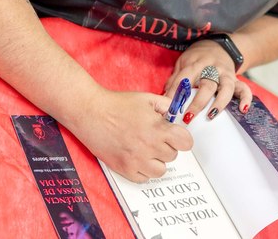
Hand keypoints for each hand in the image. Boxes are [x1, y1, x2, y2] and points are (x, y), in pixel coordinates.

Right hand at [67, 88, 192, 182]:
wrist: (91, 112)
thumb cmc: (118, 104)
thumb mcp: (147, 99)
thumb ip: (166, 106)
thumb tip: (175, 117)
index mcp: (157, 129)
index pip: (186, 143)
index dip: (182, 138)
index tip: (176, 136)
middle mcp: (149, 147)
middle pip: (173, 156)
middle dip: (166, 146)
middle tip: (154, 137)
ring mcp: (136, 161)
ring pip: (161, 170)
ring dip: (156, 161)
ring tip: (146, 149)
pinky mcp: (124, 169)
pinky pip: (144, 179)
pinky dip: (143, 170)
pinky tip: (136, 157)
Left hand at [165, 40, 252, 123]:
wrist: (220, 46)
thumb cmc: (198, 57)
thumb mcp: (184, 61)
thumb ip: (175, 78)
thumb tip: (165, 98)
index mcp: (196, 63)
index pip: (185, 79)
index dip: (175, 93)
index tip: (170, 109)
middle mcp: (213, 68)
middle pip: (207, 85)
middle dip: (197, 103)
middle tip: (188, 118)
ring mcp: (226, 74)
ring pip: (226, 88)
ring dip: (219, 103)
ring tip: (211, 116)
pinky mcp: (236, 79)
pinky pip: (244, 88)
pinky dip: (246, 99)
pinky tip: (243, 110)